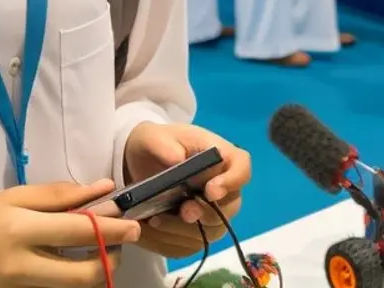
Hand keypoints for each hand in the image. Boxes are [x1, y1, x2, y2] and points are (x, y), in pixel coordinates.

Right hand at [0, 180, 140, 287]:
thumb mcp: (21, 197)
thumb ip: (63, 193)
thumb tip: (105, 188)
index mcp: (19, 230)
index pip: (77, 231)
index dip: (111, 229)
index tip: (133, 225)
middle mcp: (22, 266)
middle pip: (83, 274)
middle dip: (111, 258)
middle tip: (123, 241)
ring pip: (78, 287)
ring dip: (99, 269)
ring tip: (102, 247)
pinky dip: (81, 277)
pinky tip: (82, 259)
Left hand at [124, 123, 250, 259]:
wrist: (142, 164)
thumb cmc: (155, 145)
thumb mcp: (153, 138)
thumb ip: (164, 145)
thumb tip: (176, 160)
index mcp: (220, 156)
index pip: (241, 169)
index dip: (232, 181)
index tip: (211, 190)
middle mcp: (223, 187)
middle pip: (229, 208)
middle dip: (205, 213)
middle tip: (182, 212)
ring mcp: (212, 212)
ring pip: (210, 232)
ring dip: (183, 231)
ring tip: (154, 221)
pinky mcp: (196, 233)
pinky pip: (189, 246)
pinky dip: (168, 242)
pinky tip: (148, 232)